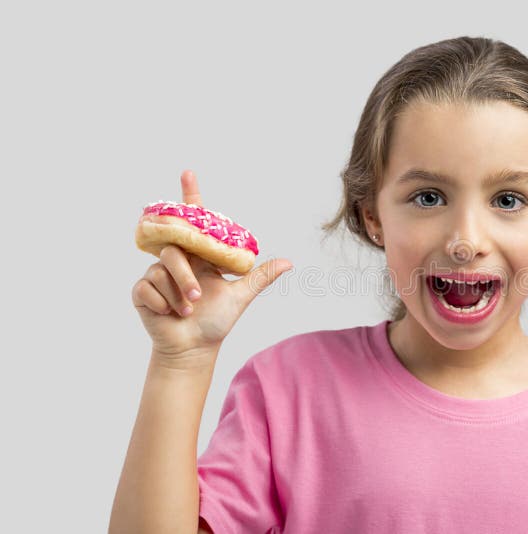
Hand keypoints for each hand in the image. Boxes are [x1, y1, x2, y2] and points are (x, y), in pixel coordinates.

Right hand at [131, 170, 292, 364]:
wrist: (193, 348)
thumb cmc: (216, 321)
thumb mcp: (241, 296)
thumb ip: (261, 277)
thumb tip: (290, 262)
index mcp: (200, 257)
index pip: (194, 222)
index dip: (190, 196)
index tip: (188, 173)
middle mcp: (178, 260)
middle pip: (176, 250)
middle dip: (186, 276)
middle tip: (197, 297)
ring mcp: (157, 274)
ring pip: (163, 270)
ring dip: (178, 294)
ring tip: (187, 311)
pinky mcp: (142, 290)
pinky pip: (148, 287)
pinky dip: (162, 304)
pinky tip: (168, 314)